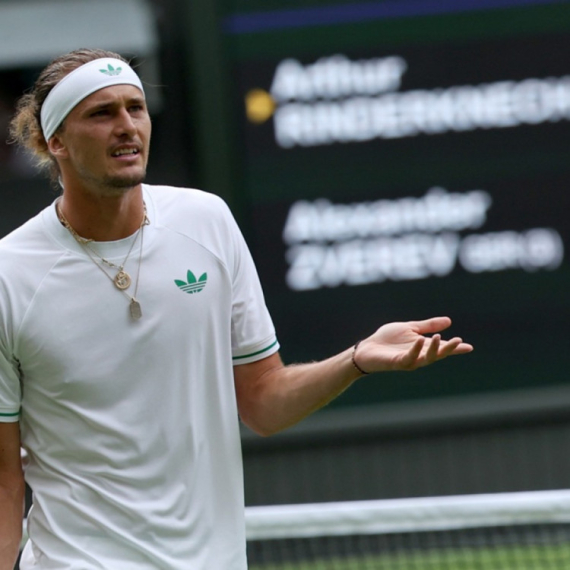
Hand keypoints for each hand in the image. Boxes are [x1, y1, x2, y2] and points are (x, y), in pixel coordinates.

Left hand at [355, 317, 472, 372]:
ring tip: (439, 338)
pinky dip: (415, 349)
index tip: (469, 347)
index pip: (442, 348)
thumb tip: (449, 321)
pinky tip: (419, 340)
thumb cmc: (387, 339)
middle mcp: (418, 355)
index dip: (455, 348)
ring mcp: (409, 360)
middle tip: (459, 341)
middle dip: (449, 349)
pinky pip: (409, 358)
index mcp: (422, 346)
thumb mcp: (410, 328)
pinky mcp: (397, 362)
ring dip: (434, 349)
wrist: (368, 348)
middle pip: (438, 354)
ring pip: (426, 358)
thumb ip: (427, 325)